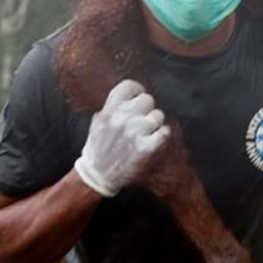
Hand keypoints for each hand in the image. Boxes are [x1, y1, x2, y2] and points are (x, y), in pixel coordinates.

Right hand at [74, 79, 169, 197]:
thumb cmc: (98, 148)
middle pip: (147, 100)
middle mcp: (120, 118)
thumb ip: (112, 108)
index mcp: (109, 110)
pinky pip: (164, 132)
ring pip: (158, 115)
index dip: (137, 91)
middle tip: (143, 121)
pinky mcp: (145, 148)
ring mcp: (133, 133)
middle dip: (147, 110)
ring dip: (155, 124)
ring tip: (147, 134)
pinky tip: (156, 140)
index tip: (138, 99)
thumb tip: (128, 96)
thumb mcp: (99, 123)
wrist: (98, 176)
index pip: (129, 87)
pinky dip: (163, 135)